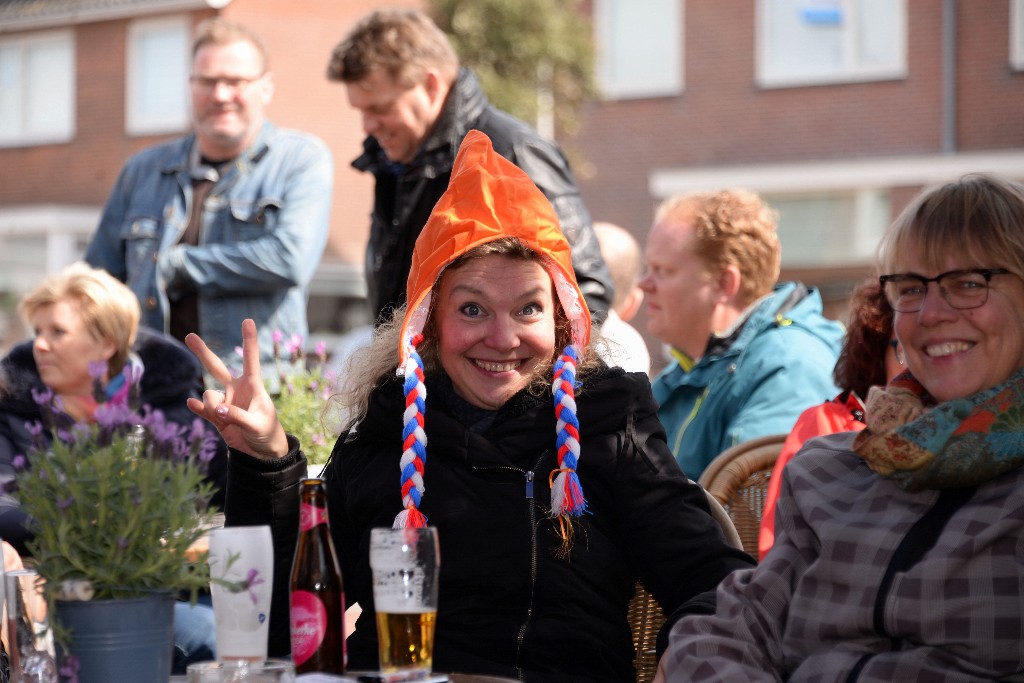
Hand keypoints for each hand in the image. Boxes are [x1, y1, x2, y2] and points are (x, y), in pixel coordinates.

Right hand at [185, 318, 288, 458]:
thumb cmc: (268, 433)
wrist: (262, 453)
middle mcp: (237, 390)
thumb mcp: (257, 424)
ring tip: (225, 420)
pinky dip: (198, 408)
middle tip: (189, 336)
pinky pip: (203, 409)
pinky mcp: (217, 417)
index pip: (250, 359)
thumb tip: (217, 409)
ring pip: (209, 396)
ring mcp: (226, 402)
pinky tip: (191, 404)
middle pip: (216, 367)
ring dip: (212, 408)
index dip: (249, 340)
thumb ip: (238, 416)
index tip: (248, 320)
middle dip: (202, 352)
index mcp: (253, 386)